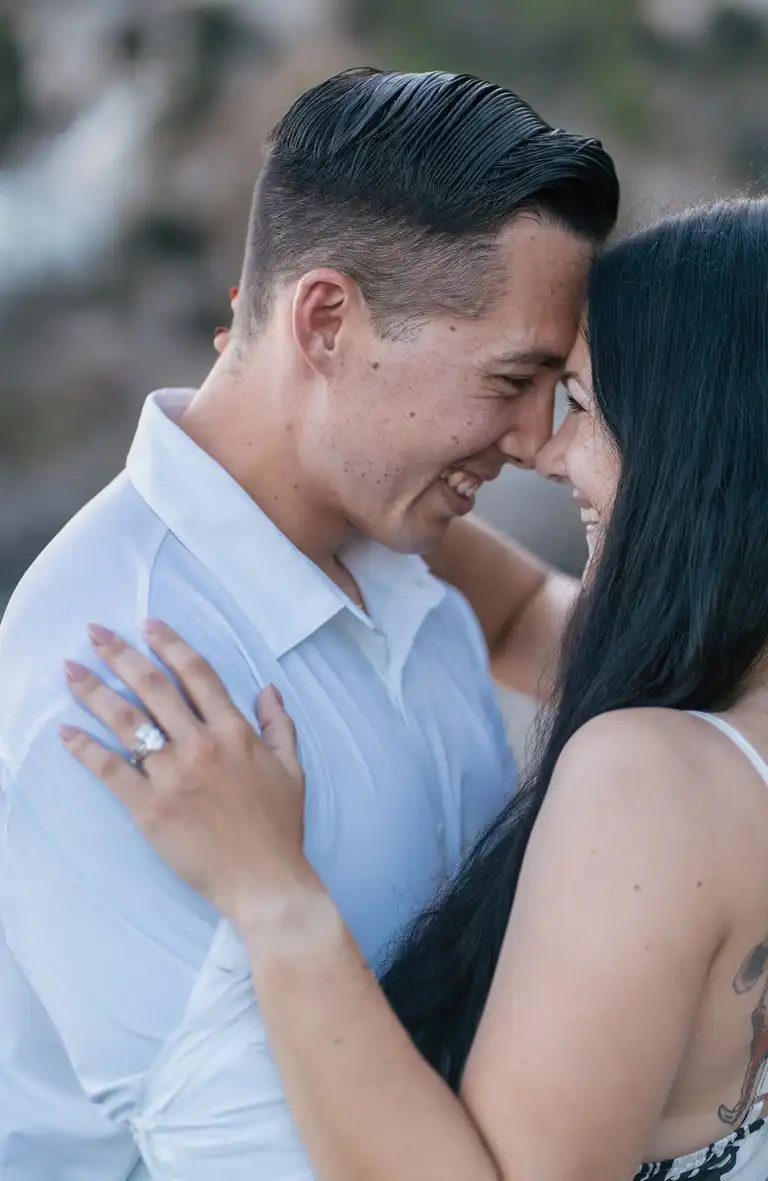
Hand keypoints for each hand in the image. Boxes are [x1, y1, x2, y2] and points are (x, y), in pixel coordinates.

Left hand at [59, 619, 313, 928]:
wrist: (265, 881)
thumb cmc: (279, 828)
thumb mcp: (292, 769)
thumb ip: (279, 725)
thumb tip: (268, 690)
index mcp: (235, 732)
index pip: (197, 674)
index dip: (171, 644)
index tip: (148, 625)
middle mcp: (201, 745)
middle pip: (154, 687)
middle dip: (120, 654)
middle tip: (94, 632)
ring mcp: (173, 776)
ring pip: (128, 721)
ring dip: (95, 691)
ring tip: (70, 670)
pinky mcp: (150, 808)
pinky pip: (112, 770)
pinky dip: (86, 749)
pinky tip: (67, 731)